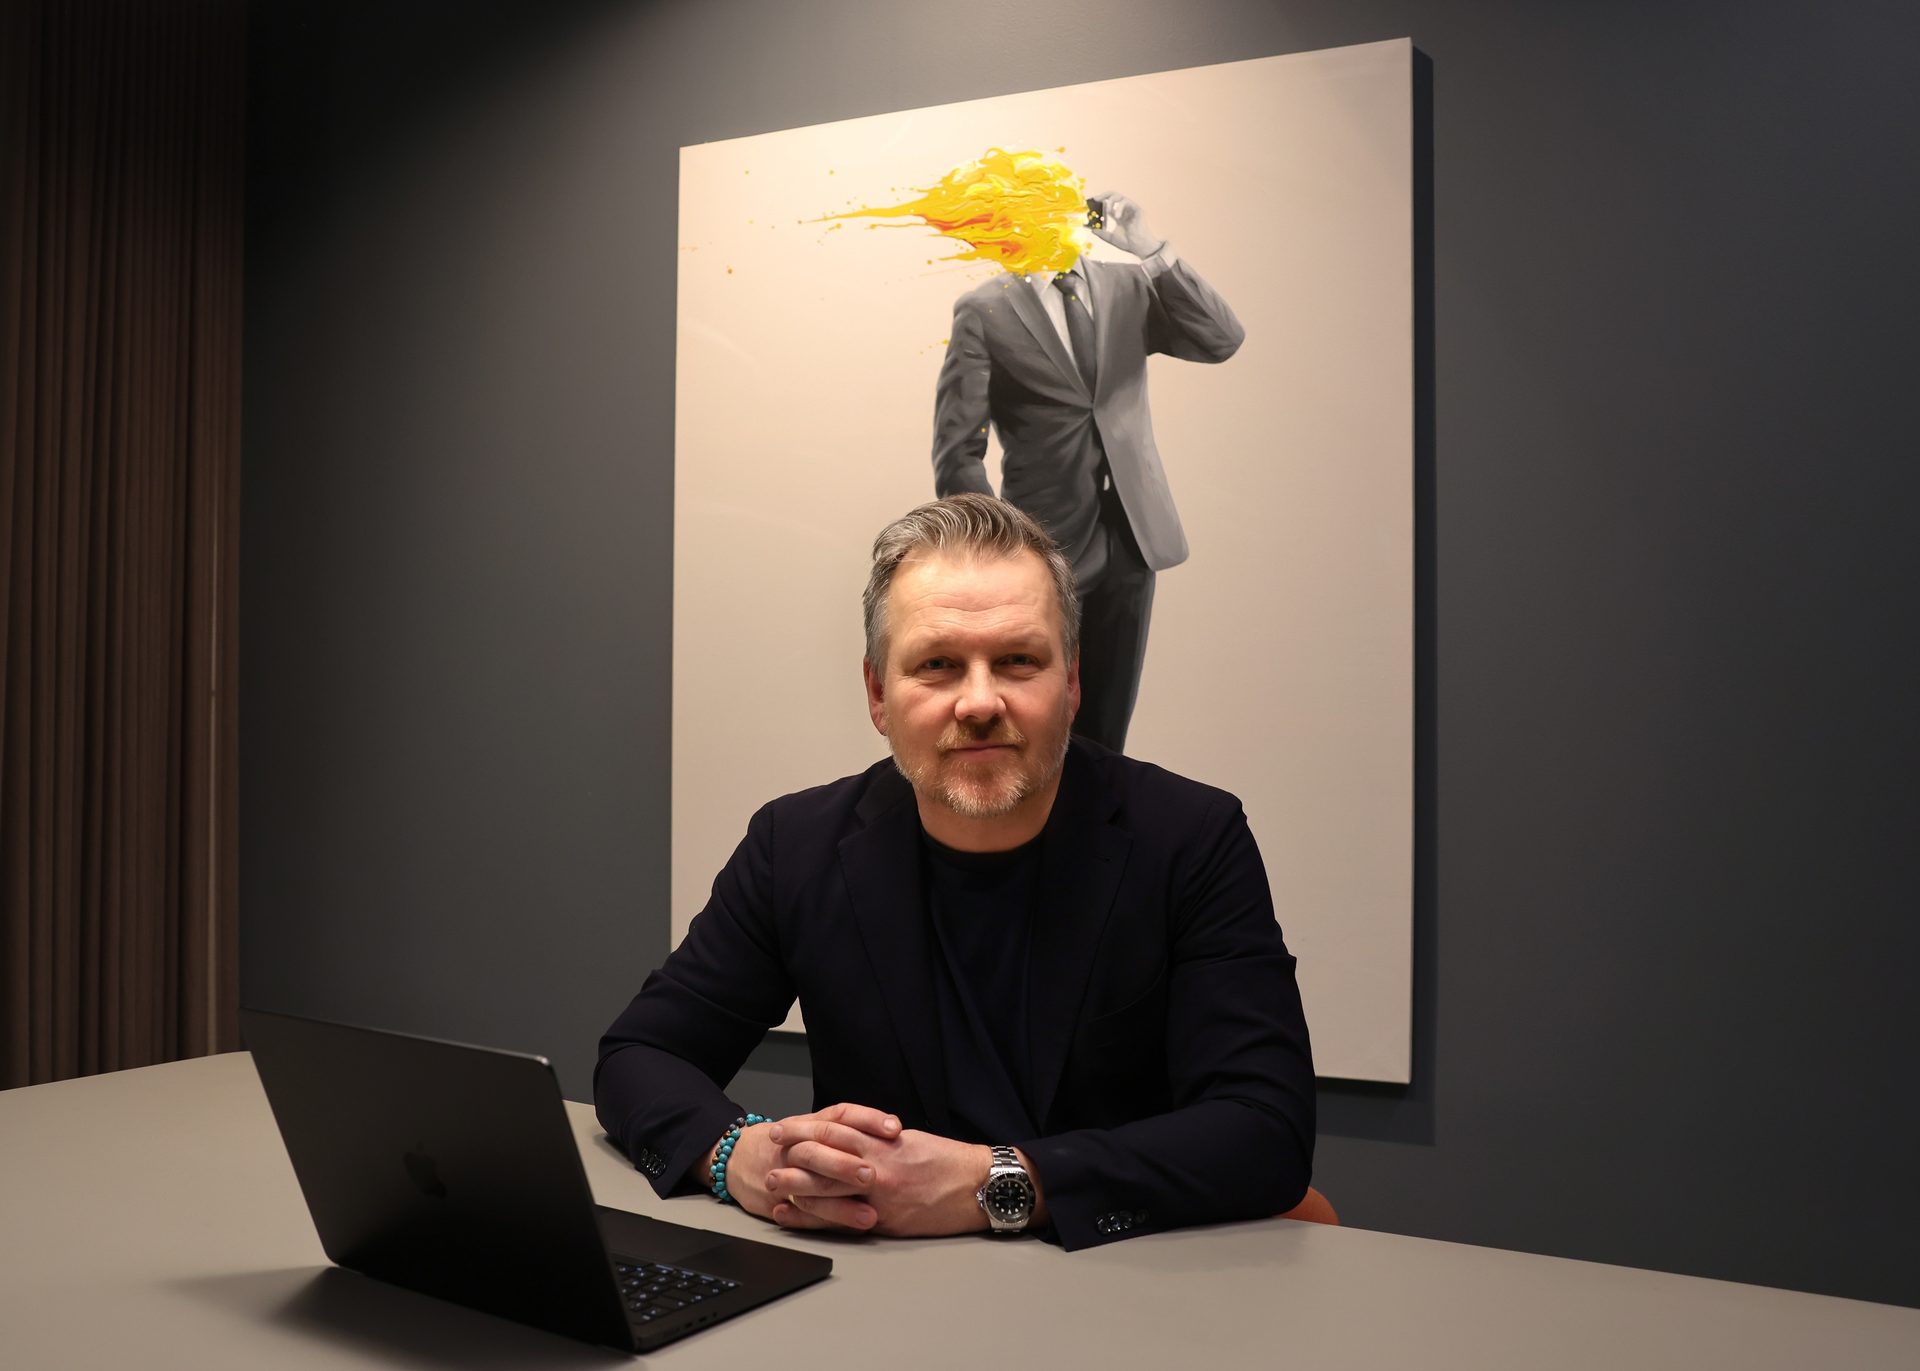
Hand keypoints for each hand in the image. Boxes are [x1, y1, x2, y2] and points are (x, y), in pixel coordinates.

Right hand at [722, 1103, 899, 1229]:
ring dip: (840, 1205)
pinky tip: (841, 1231)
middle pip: (821, 1149)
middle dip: (846, 1163)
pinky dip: (818, 1223)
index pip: (841, 1114)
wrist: (738, 1158)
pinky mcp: (778, 1202)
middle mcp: (798, 1145)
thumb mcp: (813, 1126)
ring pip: (811, 1188)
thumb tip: (896, 1135)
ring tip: (869, 1216)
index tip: (894, 1128)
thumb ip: (849, 1130)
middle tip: (872, 1175)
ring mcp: (786, 1174)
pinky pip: (800, 1214)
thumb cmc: (788, 1143)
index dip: (868, 1119)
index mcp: (812, 1124)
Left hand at [771, 1111, 998, 1237]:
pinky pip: (841, 1220)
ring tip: (773, 1184)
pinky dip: (814, 1219)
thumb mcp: (912, 1141)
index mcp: (882, 1142)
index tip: (784, 1128)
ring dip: (796, 1187)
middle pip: (823, 1157)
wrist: (977, 1186)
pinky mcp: (884, 1221)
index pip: (833, 1130)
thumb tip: (854, 1142)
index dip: (804, 1128)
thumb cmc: (949, 1162)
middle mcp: (876, 1165)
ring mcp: (878, 1195)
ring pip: (827, 1188)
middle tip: (769, 1153)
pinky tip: (796, 1216)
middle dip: (792, 1155)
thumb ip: (880, 1142)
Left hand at [1087, 191, 1164, 258]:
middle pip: (1114, 196)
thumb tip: (1092, 230)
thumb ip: (1102, 233)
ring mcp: (1131, 209)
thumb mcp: (1111, 238)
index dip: (1100, 203)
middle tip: (1096, 199)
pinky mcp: (1137, 209)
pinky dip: (1119, 207)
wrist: (1139, 247)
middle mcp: (1125, 211)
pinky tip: (1117, 216)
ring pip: (1120, 196)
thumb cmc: (1128, 243)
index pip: (1109, 205)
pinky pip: (1126, 202)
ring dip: (1111, 201)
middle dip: (1104, 195)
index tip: (1091, 204)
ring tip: (1108, 210)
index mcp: (1119, 216)